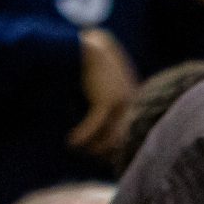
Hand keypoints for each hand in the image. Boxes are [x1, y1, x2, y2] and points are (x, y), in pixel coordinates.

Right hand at [67, 27, 137, 157]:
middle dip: (104, 151)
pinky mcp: (105, 101)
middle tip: (88, 157)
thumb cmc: (92, 64)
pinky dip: (81, 136)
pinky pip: (93, 127)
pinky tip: (70, 140)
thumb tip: (97, 127)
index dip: (114, 146)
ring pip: (108, 137)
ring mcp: (120, 103)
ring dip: (91, 146)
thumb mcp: (102, 85)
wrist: (89, 46)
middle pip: (120, 138)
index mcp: (132, 100)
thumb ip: (104, 102)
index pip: (127, 131)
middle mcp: (130, 104)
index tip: (101, 156)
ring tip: (76, 148)